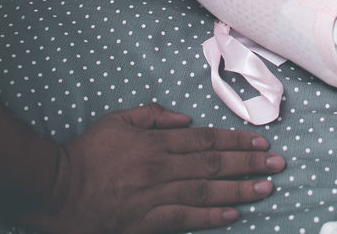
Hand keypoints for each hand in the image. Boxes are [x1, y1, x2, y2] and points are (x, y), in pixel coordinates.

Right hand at [20, 104, 284, 233]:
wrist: (58, 189)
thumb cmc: (87, 153)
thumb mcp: (117, 121)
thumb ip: (153, 116)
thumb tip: (186, 119)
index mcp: (156, 142)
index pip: (206, 140)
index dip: (236, 140)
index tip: (261, 142)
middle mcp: (161, 167)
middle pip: (213, 163)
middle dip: (249, 163)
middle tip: (278, 163)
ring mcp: (155, 195)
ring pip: (206, 191)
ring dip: (239, 189)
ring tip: (266, 187)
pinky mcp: (146, 220)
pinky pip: (185, 217)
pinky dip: (211, 217)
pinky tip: (233, 214)